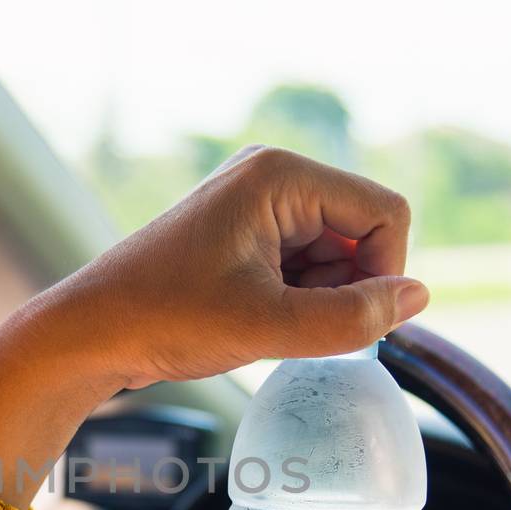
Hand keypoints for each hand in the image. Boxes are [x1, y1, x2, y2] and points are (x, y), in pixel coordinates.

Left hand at [29, 144, 427, 391]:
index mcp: (281, 175)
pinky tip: (258, 322)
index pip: (385, 213)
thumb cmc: (166, 319)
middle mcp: (273, 177)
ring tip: (267, 325)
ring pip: (338, 254)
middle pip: (364, 231)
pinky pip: (306, 265)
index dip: (386, 272)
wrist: (91, 333)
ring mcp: (258, 205)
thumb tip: (419, 298)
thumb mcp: (269, 327)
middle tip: (298, 327)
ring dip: (322, 299)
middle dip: (349, 288)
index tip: (351, 322)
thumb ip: (353, 318)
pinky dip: (300, 300)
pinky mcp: (247, 235)